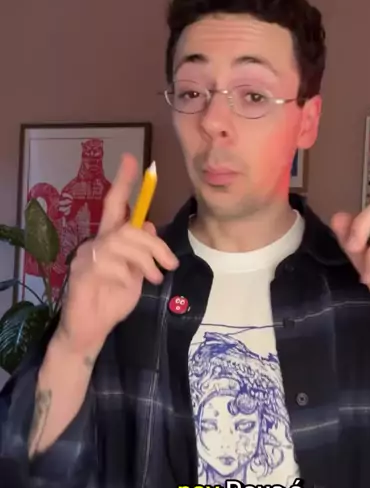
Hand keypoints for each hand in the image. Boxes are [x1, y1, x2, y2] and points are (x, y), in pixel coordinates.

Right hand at [56, 154, 177, 356]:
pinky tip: (129, 287)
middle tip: (169, 265)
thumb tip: (149, 226)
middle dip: (155, 244)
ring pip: (123, 242)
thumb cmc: (112, 300)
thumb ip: (143, 250)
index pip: (115, 203)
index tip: (133, 159)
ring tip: (155, 278)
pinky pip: (111, 264)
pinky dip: (128, 275)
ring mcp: (87, 257)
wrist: (90, 329)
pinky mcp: (82, 273)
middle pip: (128, 227)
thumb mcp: (136, 272)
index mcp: (110, 239)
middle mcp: (96, 242)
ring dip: (146, 261)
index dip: (123, 181)